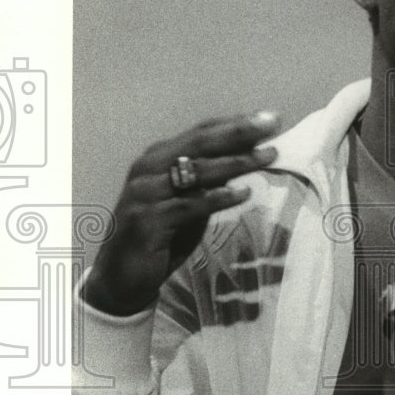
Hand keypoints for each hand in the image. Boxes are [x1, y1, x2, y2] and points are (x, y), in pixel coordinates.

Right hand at [82, 111, 281, 315]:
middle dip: (238, 132)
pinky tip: (244, 193)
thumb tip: (252, 154)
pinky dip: (218, 197)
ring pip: (196, 170)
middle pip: (199, 143)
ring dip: (236, 161)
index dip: (236, 123)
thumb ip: (213, 177)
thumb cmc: (163, 233)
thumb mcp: (192, 199)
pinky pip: (189, 205)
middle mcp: (149, 167)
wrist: (122, 276)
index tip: (270, 118)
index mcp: (159, 156)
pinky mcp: (147, 220)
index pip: (202, 132)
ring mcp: (145, 192)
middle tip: (272, 124)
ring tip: (268, 156)